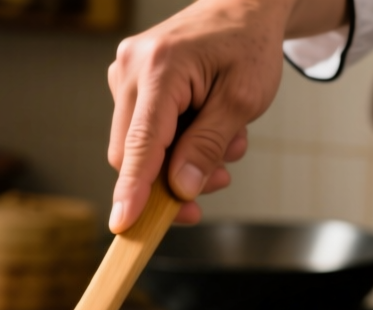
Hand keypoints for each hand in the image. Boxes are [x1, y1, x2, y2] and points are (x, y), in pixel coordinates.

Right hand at [108, 0, 338, 231]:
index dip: (133, 190)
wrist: (242, 7)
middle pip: (131, 152)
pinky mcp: (129, 83)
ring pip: (138, 147)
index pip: (140, 143)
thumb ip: (207, 145)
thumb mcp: (241, 101)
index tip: (124, 225)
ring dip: (181, 159)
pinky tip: (207, 126)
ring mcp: (124, 74)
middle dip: (172, 178)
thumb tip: (181, 188)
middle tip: (220, 180)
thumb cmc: (247, 47)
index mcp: (160, 68)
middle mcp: (130, 68)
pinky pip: (143, 131)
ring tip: (227, 141)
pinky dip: (176, 142)